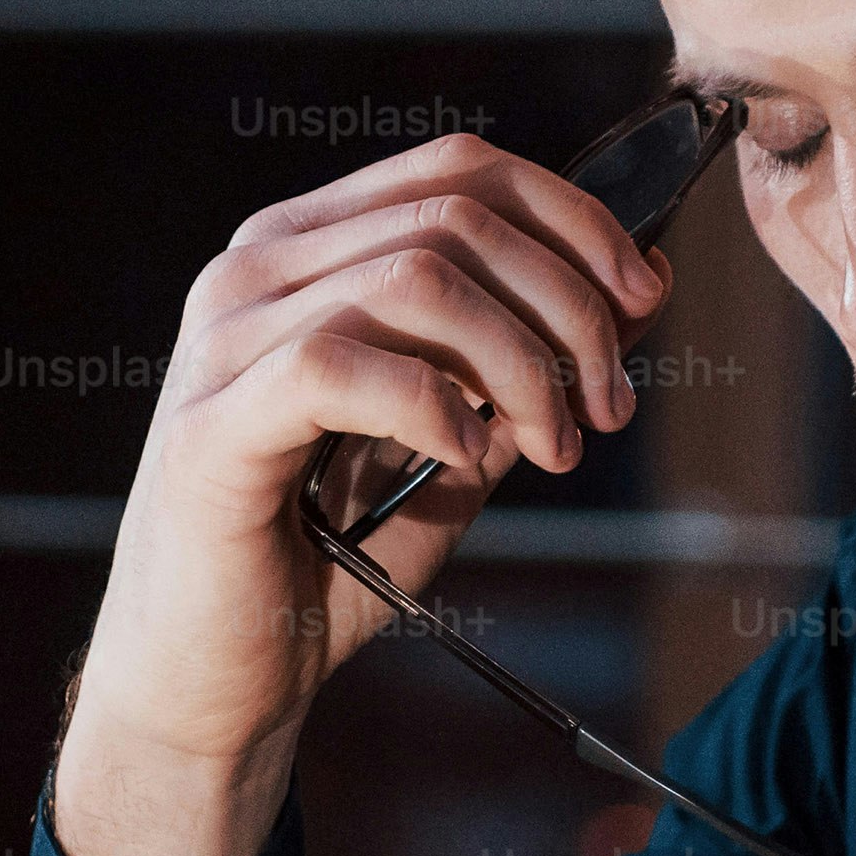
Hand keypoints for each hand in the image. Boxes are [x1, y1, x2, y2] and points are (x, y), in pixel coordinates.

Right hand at [51, 132, 664, 855]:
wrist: (212, 684)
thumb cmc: (321, 567)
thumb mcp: (455, 449)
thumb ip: (525, 370)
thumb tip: (642, 291)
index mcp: (306, 253)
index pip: (457, 171)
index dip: (571, 219)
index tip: (643, 300)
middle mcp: (254, 271)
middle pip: (454, 218)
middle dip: (568, 305)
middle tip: (608, 406)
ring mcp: (224, 340)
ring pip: (416, 277)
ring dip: (520, 362)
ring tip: (555, 445)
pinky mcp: (212, 423)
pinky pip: (342, 360)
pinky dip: (435, 406)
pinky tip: (463, 460)